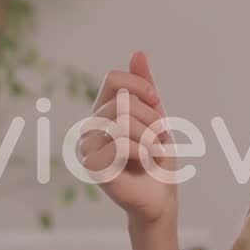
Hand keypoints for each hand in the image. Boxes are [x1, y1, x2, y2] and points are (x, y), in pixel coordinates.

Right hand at [78, 51, 179, 228]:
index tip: (156, 101)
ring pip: (124, 122)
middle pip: (123, 102)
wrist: (160, 196)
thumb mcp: (155, 115)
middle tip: (157, 138)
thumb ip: (144, 86)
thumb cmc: (156, 158)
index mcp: (101, 111)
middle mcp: (90, 127)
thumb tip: (138, 52)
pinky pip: (122, 144)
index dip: (139, 86)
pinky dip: (144, 152)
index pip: (113, 78)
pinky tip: (144, 164)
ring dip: (150, 138)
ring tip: (151, 152)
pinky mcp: (93, 167)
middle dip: (152, 119)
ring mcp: (88, 147)